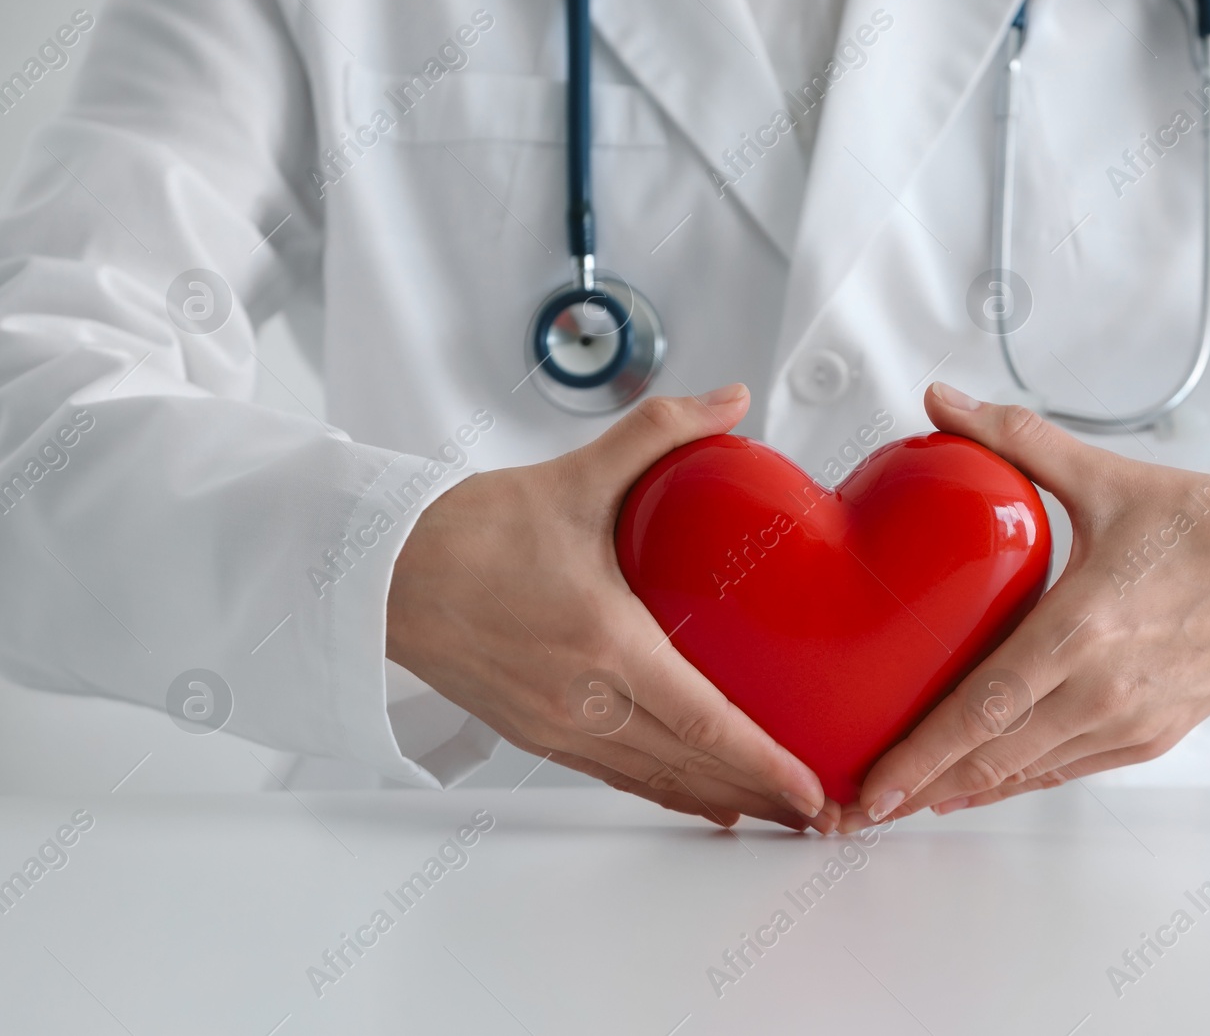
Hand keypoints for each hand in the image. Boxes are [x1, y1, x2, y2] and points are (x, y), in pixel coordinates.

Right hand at [387, 384, 838, 832]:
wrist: (382, 573)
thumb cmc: (469, 532)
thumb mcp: (576, 474)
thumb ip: (661, 431)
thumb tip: (732, 399)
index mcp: (604, 643)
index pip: (706, 722)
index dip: (766, 763)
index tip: (812, 788)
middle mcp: (584, 700)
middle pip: (693, 767)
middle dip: (764, 795)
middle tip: (823, 812)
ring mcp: (557, 726)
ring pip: (659, 781)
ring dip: (723, 800)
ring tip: (778, 813)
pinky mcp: (537, 733)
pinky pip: (618, 776)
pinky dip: (669, 793)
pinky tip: (704, 800)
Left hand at [844, 382, 1209, 828]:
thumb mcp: (1109, 475)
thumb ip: (1016, 438)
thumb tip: (941, 397)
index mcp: (1087, 627)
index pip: (984, 708)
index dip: (923, 755)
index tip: (874, 785)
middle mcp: (1106, 689)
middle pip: (993, 758)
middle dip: (921, 788)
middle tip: (859, 808)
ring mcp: (1131, 722)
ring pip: (1026, 773)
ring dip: (961, 791)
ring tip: (899, 800)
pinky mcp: (1150, 736)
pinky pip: (1065, 769)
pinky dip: (1013, 780)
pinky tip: (972, 784)